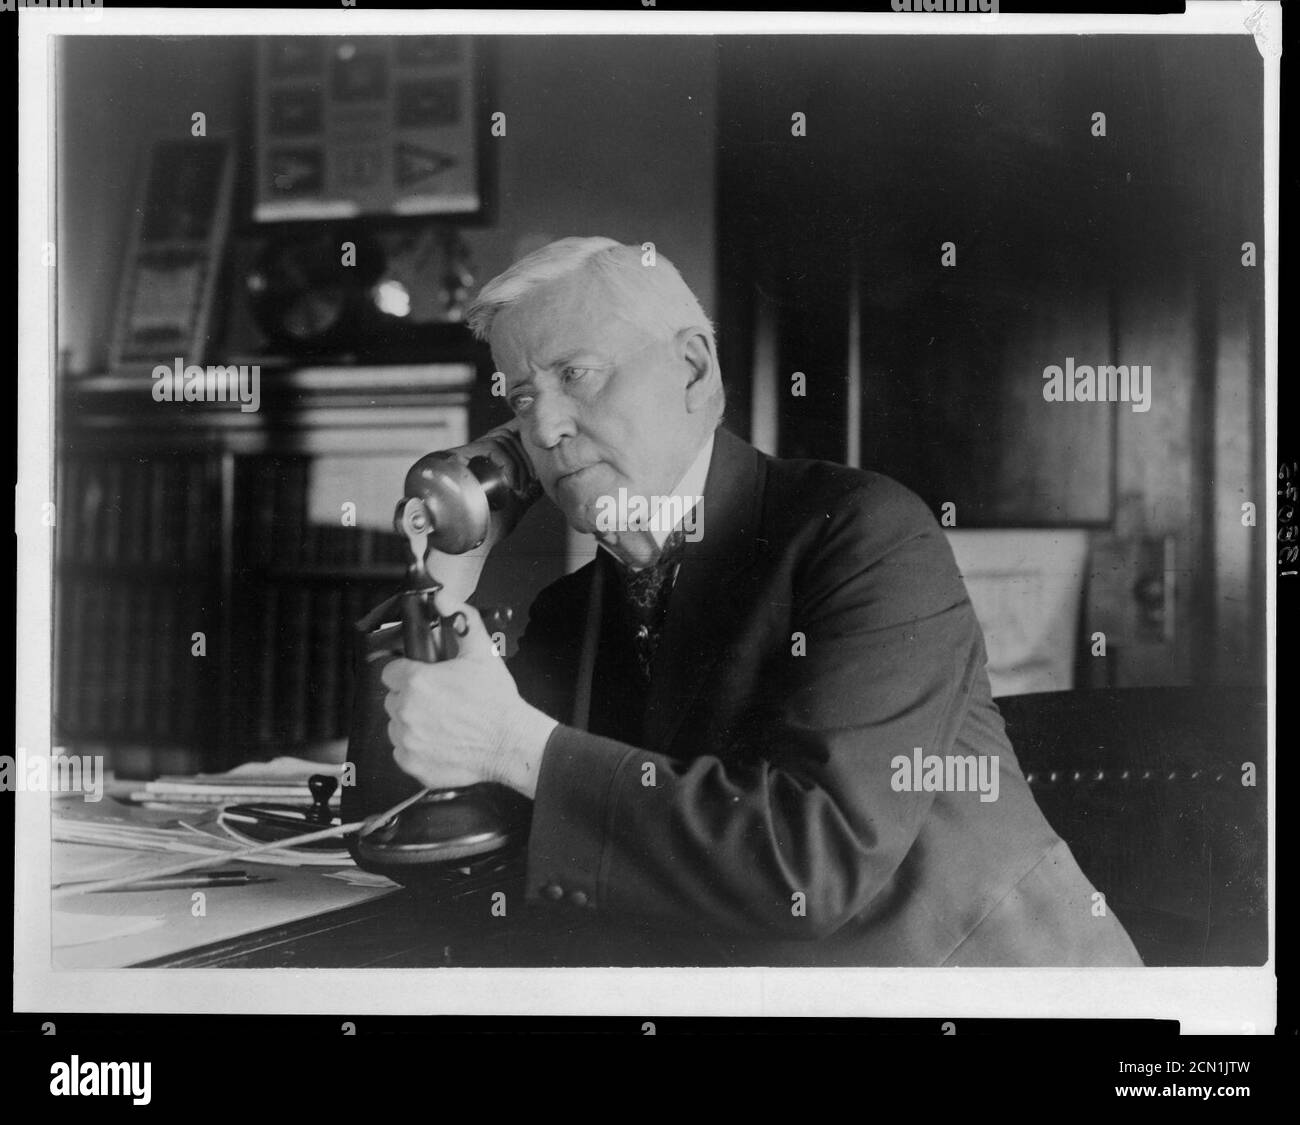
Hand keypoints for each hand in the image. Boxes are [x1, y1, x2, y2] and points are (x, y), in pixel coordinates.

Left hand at [380, 602, 556, 797]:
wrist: (511, 744)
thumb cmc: (497, 702)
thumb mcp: (482, 652)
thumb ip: (461, 618)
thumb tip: (443, 598)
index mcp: (417, 682)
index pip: (391, 671)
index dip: (408, 672)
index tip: (424, 677)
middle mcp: (406, 711)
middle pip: (393, 699)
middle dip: (412, 697)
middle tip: (440, 700)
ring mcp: (408, 740)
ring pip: (397, 725)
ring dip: (413, 723)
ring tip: (442, 722)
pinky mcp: (412, 763)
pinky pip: (403, 751)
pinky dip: (417, 748)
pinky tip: (441, 741)